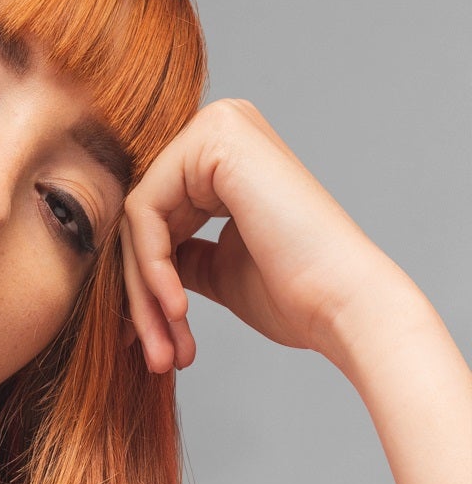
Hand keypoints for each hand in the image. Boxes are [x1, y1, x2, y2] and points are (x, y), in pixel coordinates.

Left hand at [117, 96, 405, 374]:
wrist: (343, 301)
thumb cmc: (296, 294)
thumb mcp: (221, 269)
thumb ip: (182, 254)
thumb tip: (144, 259)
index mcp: (228, 155)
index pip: (157, 220)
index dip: (147, 286)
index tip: (153, 345)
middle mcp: (222, 126)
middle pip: (146, 220)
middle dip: (144, 296)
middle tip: (156, 358)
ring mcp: (218, 126)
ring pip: (141, 220)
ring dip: (145, 295)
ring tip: (163, 351)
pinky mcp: (214, 139)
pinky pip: (146, 211)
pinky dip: (152, 269)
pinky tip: (178, 310)